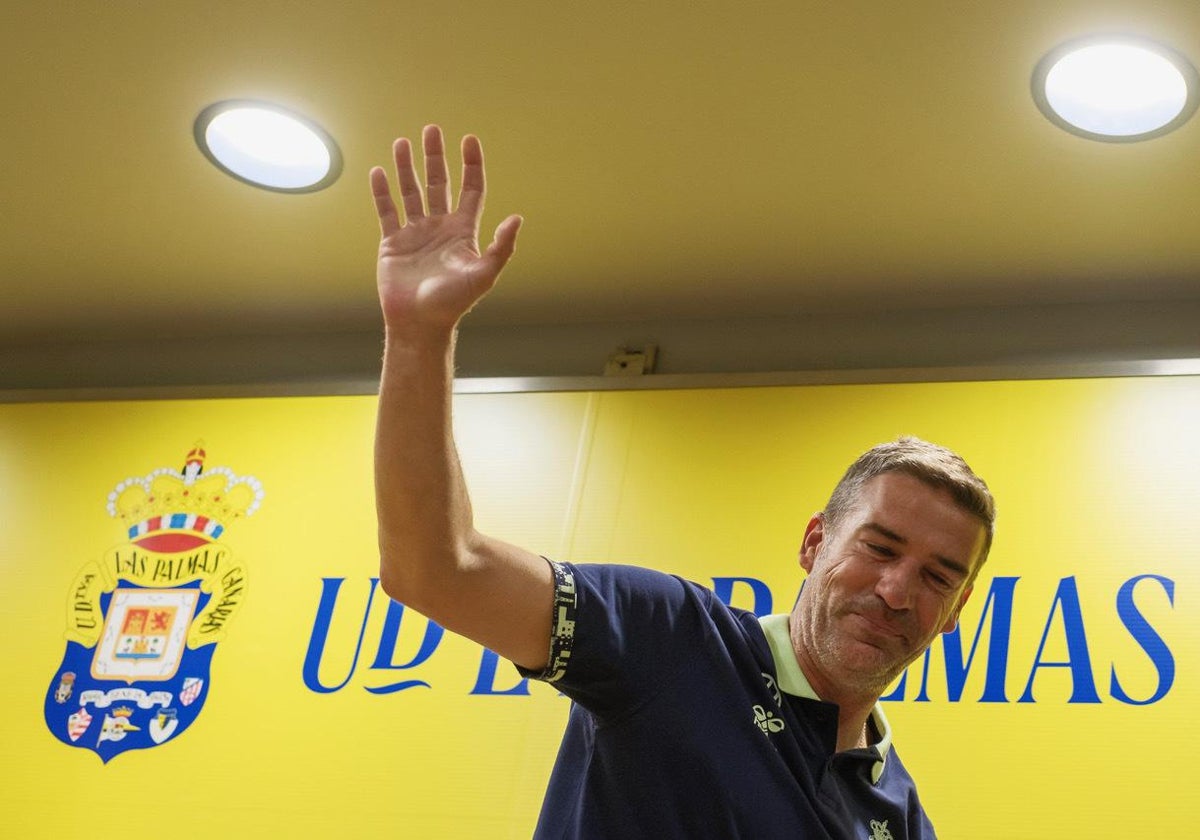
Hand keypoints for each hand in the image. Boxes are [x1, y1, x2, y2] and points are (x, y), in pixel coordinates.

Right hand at [370, 125, 521, 336]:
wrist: (420, 323)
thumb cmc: (454, 302)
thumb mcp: (484, 274)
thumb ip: (501, 247)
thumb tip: (517, 218)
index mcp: (463, 231)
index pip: (471, 189)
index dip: (471, 165)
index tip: (469, 139)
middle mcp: (440, 228)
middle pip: (440, 183)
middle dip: (436, 156)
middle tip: (432, 130)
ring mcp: (416, 233)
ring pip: (411, 191)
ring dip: (407, 167)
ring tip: (403, 142)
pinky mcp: (392, 243)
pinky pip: (387, 211)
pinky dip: (382, 191)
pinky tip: (379, 171)